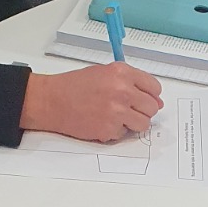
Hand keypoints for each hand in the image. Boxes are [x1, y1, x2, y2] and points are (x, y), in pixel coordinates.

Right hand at [20, 64, 163, 142]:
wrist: (52, 100)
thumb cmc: (75, 86)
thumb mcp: (104, 73)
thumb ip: (131, 83)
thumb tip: (156, 101)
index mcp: (122, 73)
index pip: (155, 87)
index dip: (150, 95)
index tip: (144, 99)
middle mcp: (123, 91)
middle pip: (152, 108)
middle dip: (142, 110)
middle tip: (127, 109)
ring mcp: (117, 111)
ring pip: (143, 124)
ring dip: (133, 123)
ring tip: (115, 116)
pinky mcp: (110, 129)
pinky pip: (125, 134)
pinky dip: (116, 130)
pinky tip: (102, 121)